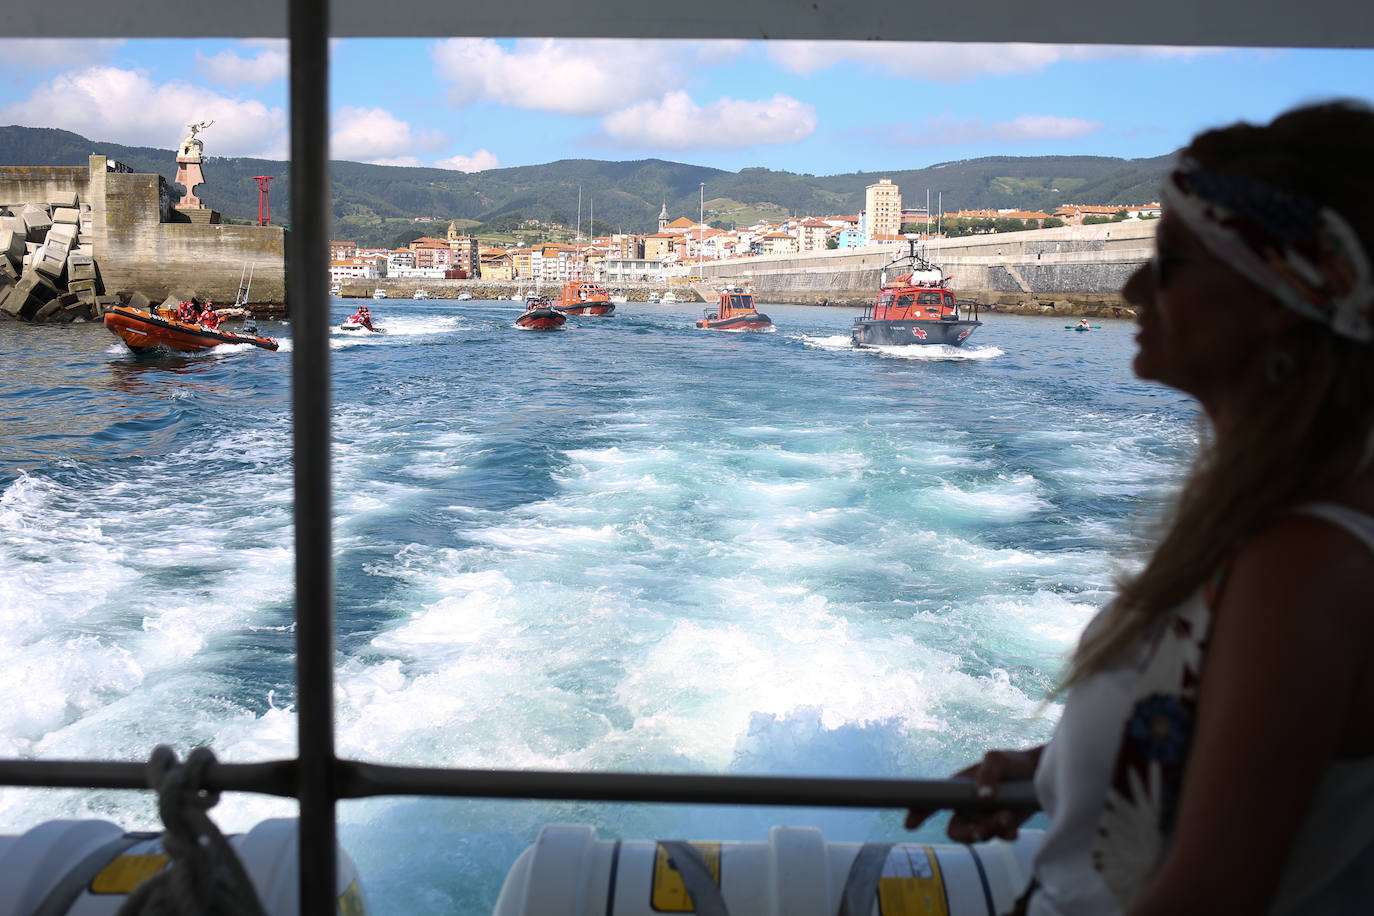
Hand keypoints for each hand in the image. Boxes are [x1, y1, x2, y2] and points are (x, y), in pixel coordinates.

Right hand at [905, 747, 1040, 841]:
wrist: (1039, 773)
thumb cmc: (1012, 762)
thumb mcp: (997, 760)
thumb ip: (988, 774)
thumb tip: (983, 797)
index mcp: (958, 787)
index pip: (933, 801)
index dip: (919, 812)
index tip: (910, 824)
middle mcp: (968, 806)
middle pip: (956, 830)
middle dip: (969, 834)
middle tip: (982, 830)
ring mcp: (985, 817)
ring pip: (979, 835)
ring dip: (991, 830)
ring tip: (1007, 817)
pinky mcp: (1003, 826)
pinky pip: (999, 838)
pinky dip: (1005, 836)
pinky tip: (1013, 831)